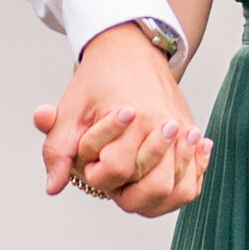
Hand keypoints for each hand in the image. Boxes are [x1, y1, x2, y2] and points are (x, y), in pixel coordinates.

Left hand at [34, 21, 210, 216]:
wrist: (130, 51)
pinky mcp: (191, 136)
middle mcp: (165, 127)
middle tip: (112, 173)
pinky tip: (161, 183)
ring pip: (178, 191)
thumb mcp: (70, 111)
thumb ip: (58, 150)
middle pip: (154, 187)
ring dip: (153, 198)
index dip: (95, 172)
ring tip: (135, 184)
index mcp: (135, 118)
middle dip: (126, 192)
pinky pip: (194, 180)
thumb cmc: (97, 81)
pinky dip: (179, 191)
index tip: (89, 158)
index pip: (116, 170)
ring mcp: (183, 133)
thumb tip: (53, 187)